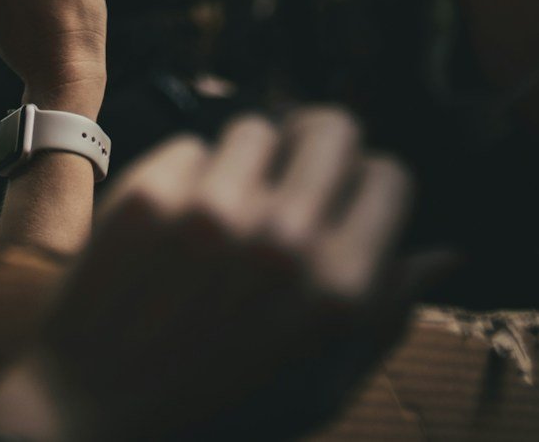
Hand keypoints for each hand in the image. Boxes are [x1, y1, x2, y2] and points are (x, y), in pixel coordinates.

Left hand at [0, 109, 435, 441]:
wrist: (91, 423)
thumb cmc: (220, 418)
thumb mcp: (322, 389)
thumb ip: (386, 316)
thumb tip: (447, 253)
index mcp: (338, 290)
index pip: (391, 175)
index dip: (372, 189)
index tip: (349, 206)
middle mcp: (282, 239)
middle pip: (333, 126)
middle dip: (322, 146)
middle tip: (298, 178)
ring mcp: (212, 210)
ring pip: (257, 127)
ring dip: (250, 163)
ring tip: (227, 216)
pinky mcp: (149, 193)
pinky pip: (191, 144)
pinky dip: (188, 177)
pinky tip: (174, 229)